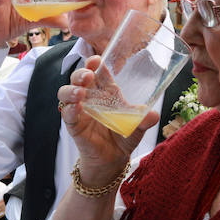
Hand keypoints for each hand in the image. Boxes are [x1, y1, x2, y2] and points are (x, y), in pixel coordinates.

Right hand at [57, 56, 158, 187]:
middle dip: (81, 72)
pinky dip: (70, 109)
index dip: (96, 63)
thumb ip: (144, 120)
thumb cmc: (124, 137)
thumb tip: (153, 115)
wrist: (114, 159)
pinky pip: (67, 114)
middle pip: (79, 77)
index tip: (98, 60)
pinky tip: (77, 107)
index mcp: (106, 91)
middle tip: (89, 74)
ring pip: (66, 92)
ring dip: (71, 89)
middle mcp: (91, 97)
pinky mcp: (74, 124)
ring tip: (80, 92)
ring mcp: (80, 110)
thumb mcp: (137, 127)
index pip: (98, 71)